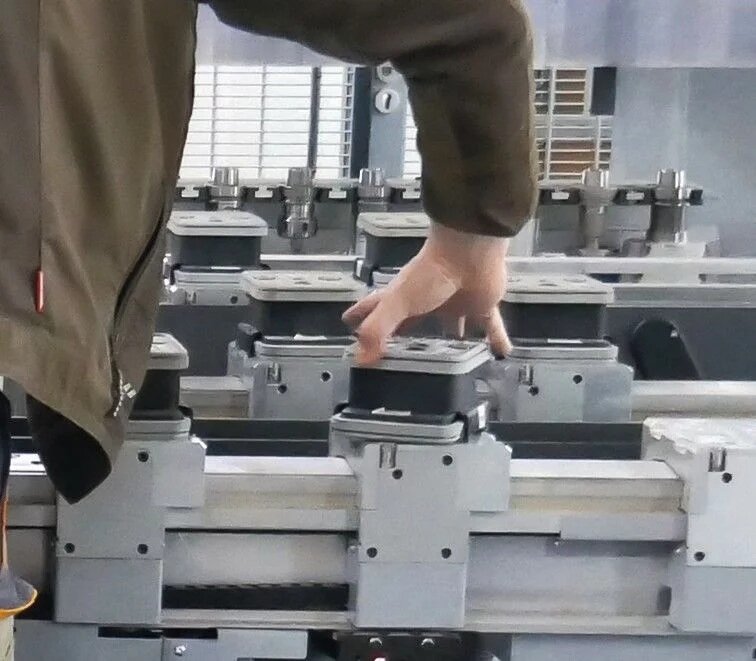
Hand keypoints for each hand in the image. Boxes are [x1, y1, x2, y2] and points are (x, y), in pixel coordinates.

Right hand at [344, 221, 511, 364]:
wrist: (469, 252)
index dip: (362, 319)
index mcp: (403, 299)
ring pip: (453, 326)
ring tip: (454, 359)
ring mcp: (456, 303)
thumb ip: (377, 330)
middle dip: (407, 336)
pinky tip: (502, 353)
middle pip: (414, 322)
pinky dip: (496, 340)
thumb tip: (360, 357)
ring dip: (454, 340)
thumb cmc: (432, 271)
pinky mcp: (480, 305)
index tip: (350, 327)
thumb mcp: (397, 303)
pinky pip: (490, 327)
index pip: (376, 311)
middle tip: (403, 353)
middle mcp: (428, 302)